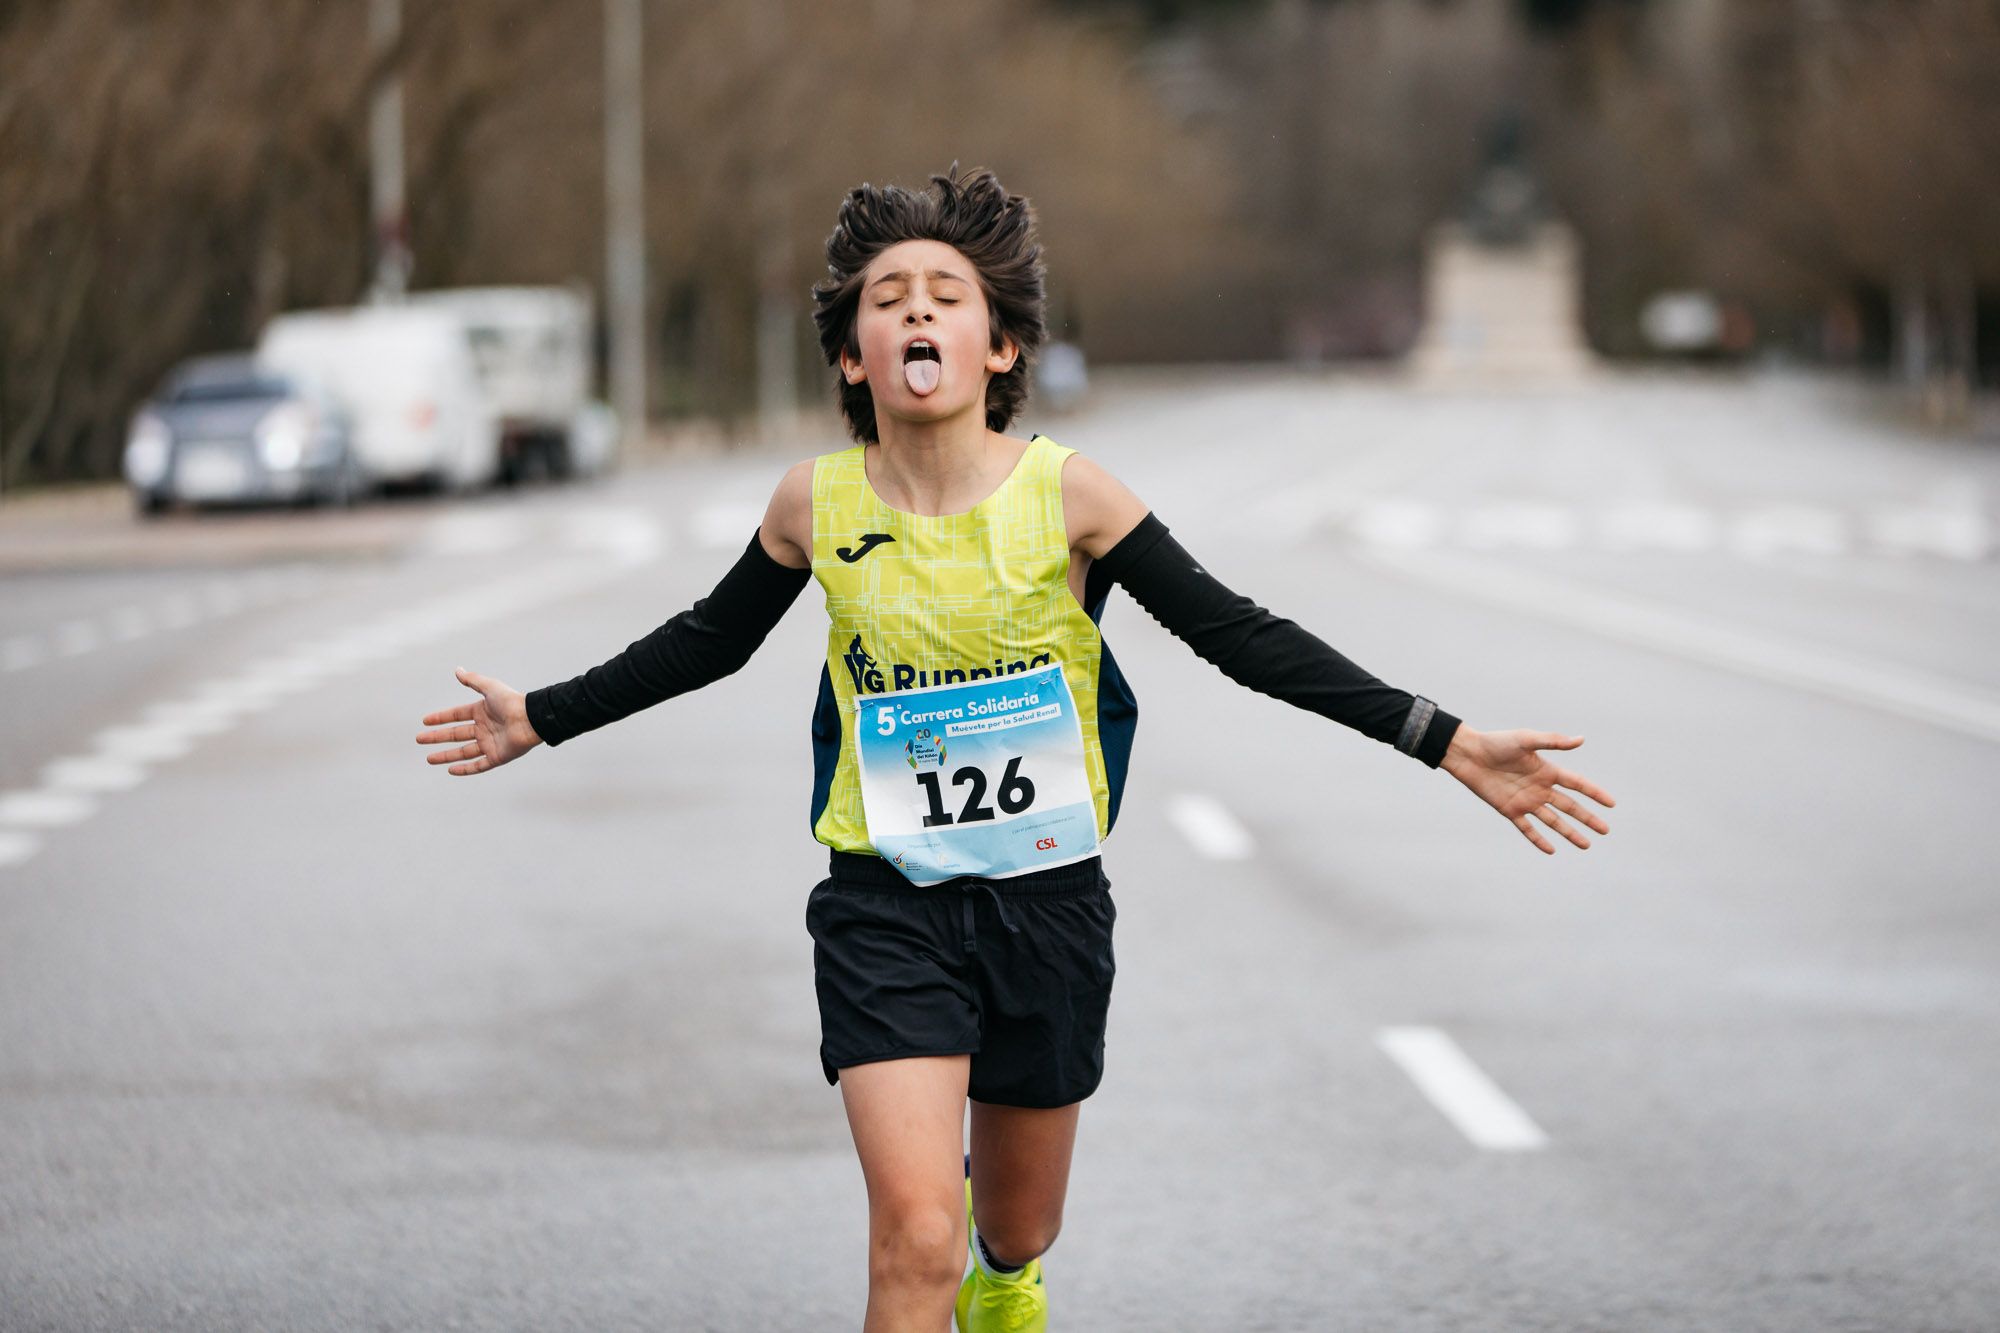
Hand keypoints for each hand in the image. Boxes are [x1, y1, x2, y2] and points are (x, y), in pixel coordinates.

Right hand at [415, 667, 542, 775]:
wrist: (531, 719)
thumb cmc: (512, 701)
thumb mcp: (489, 687)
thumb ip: (473, 680)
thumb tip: (457, 670)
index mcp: (482, 712)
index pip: (456, 715)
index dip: (441, 718)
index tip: (425, 721)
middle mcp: (484, 728)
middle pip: (455, 734)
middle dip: (437, 738)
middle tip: (420, 739)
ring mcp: (490, 744)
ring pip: (463, 752)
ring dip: (446, 755)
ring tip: (429, 759)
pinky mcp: (497, 757)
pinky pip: (478, 765)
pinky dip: (465, 769)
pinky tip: (450, 770)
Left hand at [1439, 726, 1614, 853]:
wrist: (1469, 755)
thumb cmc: (1497, 743)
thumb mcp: (1526, 739)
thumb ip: (1553, 741)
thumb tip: (1582, 739)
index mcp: (1547, 770)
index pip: (1577, 784)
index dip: (1594, 793)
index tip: (1612, 804)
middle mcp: (1540, 788)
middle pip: (1570, 806)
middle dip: (1588, 818)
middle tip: (1605, 831)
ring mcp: (1526, 801)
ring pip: (1553, 821)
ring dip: (1569, 833)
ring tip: (1586, 845)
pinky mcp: (1510, 810)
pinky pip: (1527, 829)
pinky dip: (1539, 839)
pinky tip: (1551, 850)